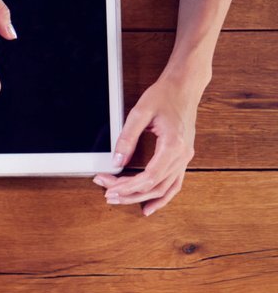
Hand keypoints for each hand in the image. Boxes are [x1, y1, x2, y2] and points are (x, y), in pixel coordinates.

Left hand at [92, 71, 202, 215]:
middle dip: (128, 193)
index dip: (126, 186)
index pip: (148, 177)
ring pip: (164, 189)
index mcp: (173, 145)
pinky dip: (161, 198)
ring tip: (119, 200)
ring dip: (141, 198)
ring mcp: (185, 157)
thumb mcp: (140, 113)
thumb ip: (127, 138)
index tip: (108, 188)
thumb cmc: (164, 95)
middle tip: (107, 194)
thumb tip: (117, 161)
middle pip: (154, 186)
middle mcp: (183, 155)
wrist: (185, 86)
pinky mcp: (183, 157)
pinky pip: (174, 184)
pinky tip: (148, 206)